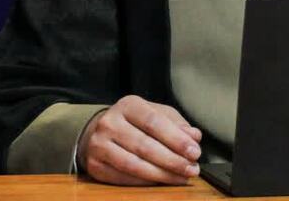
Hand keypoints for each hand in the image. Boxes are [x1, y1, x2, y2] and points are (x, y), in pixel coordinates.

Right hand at [77, 95, 203, 184]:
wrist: (101, 133)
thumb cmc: (136, 123)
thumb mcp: (158, 115)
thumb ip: (177, 125)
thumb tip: (194, 136)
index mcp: (128, 105)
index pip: (154, 122)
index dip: (176, 139)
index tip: (195, 152)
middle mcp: (109, 123)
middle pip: (144, 145)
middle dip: (172, 160)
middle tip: (192, 169)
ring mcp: (98, 144)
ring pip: (133, 164)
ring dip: (161, 174)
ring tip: (181, 178)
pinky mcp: (94, 165)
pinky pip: (123, 178)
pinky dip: (145, 183)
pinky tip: (162, 182)